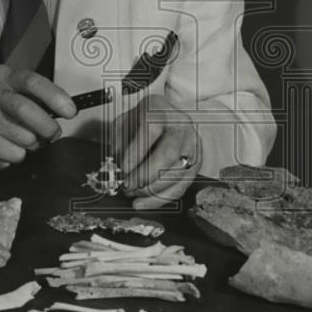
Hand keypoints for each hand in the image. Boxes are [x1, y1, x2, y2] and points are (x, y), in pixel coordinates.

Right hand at [0, 65, 76, 170]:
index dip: (55, 97)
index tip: (70, 111)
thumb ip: (37, 97)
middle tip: (53, 133)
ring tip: (28, 139)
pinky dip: (20, 154)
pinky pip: (14, 153)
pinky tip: (10, 147)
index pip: (33, 82)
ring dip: (34, 143)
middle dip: (47, 126)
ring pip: (23, 135)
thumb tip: (66, 110)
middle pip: (26, 110)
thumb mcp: (13, 93)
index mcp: (4, 76)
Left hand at [110, 93, 200, 209]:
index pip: (151, 129)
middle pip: (169, 154)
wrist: (165, 119)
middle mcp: (180, 126)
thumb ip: (118, 143)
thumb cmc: (142, 121)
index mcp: (159, 109)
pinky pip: (181, 186)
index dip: (136, 152)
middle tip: (128, 185)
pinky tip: (144, 202)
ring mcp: (192, 145)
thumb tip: (115, 170)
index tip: (122, 169)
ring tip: (133, 193)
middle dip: (145, 175)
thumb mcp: (124, 123)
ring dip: (152, 189)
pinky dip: (161, 199)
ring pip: (177, 173)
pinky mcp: (196, 164)